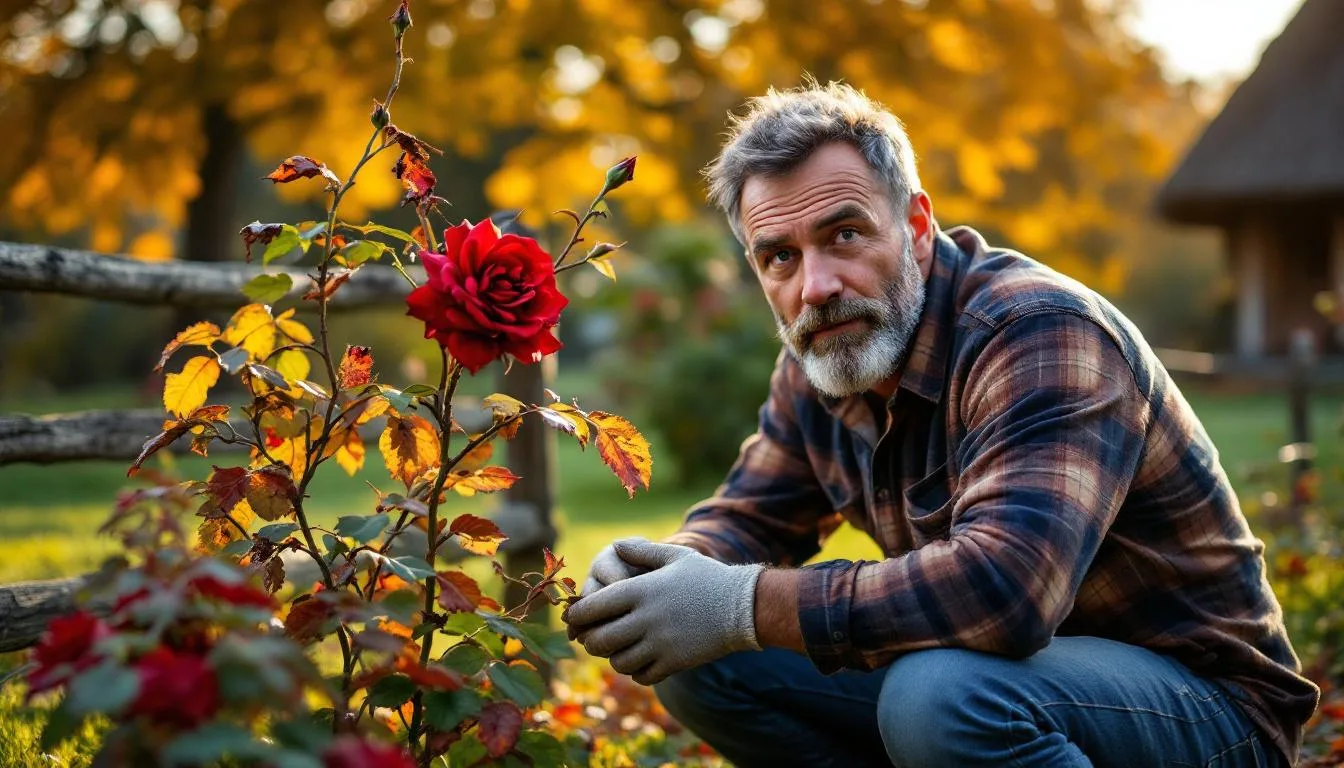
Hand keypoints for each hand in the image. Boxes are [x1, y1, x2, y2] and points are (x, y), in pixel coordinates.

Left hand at [562, 538, 763, 685]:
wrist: (742, 607)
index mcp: (641, 590)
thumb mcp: (675, 556)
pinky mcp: (674, 662)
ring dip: (613, 657)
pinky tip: (641, 661)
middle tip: (592, 637)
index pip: (594, 606)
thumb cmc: (707, 577)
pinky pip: (642, 675)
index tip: (573, 617)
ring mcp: (660, 643)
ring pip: (618, 662)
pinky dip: (636, 671)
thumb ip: (642, 551)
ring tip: (618, 649)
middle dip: (591, 640)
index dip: (577, 614)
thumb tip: (615, 546)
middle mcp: (646, 618)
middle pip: (600, 640)